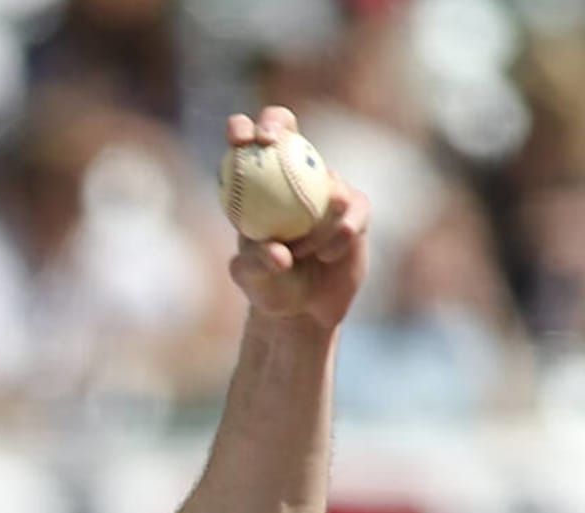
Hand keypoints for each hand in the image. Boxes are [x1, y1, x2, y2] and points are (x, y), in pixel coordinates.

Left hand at [227, 106, 370, 329]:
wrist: (305, 308)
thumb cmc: (269, 289)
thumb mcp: (254, 280)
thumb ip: (258, 264)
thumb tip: (279, 252)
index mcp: (256, 185)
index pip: (246, 141)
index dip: (242, 128)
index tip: (239, 140)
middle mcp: (291, 176)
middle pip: (286, 129)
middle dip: (277, 122)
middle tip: (271, 141)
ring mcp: (324, 188)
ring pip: (326, 180)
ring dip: (315, 219)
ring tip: (304, 252)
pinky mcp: (355, 209)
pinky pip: (353, 209)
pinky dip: (341, 231)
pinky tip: (329, 253)